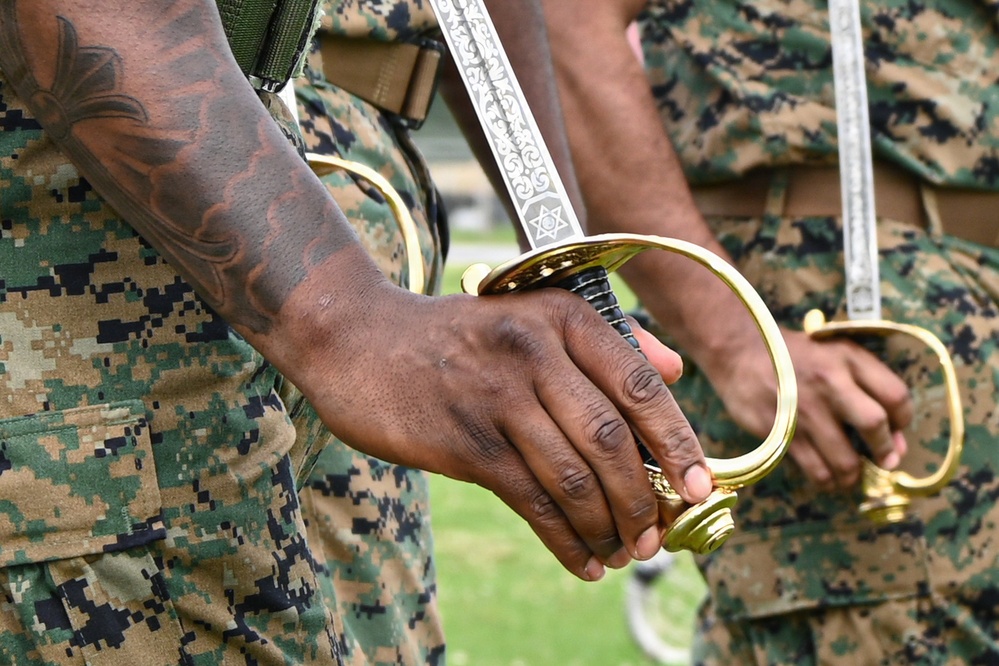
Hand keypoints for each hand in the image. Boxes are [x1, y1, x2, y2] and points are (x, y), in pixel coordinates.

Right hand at [288, 277, 710, 580]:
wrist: (359, 340)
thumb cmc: (457, 336)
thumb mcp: (531, 315)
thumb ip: (609, 337)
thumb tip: (675, 370)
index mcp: (561, 317)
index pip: (640, 385)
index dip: (677, 443)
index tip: (700, 487)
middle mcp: (534, 351)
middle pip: (612, 440)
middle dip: (645, 498)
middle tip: (658, 534)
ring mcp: (497, 398)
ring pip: (574, 478)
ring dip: (608, 526)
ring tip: (624, 552)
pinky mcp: (465, 443)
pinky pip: (532, 502)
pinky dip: (566, 541)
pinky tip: (583, 562)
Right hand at [710, 327, 911, 490]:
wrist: (739, 352)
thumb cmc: (795, 355)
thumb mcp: (835, 354)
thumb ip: (868, 388)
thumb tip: (896, 442)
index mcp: (847, 359)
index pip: (896, 396)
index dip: (904, 422)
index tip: (896, 432)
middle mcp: (829, 382)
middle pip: (875, 425)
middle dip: (885, 451)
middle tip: (882, 460)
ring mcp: (803, 410)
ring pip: (845, 459)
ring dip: (853, 474)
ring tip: (850, 473)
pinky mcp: (780, 432)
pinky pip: (814, 469)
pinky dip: (826, 480)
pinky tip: (826, 475)